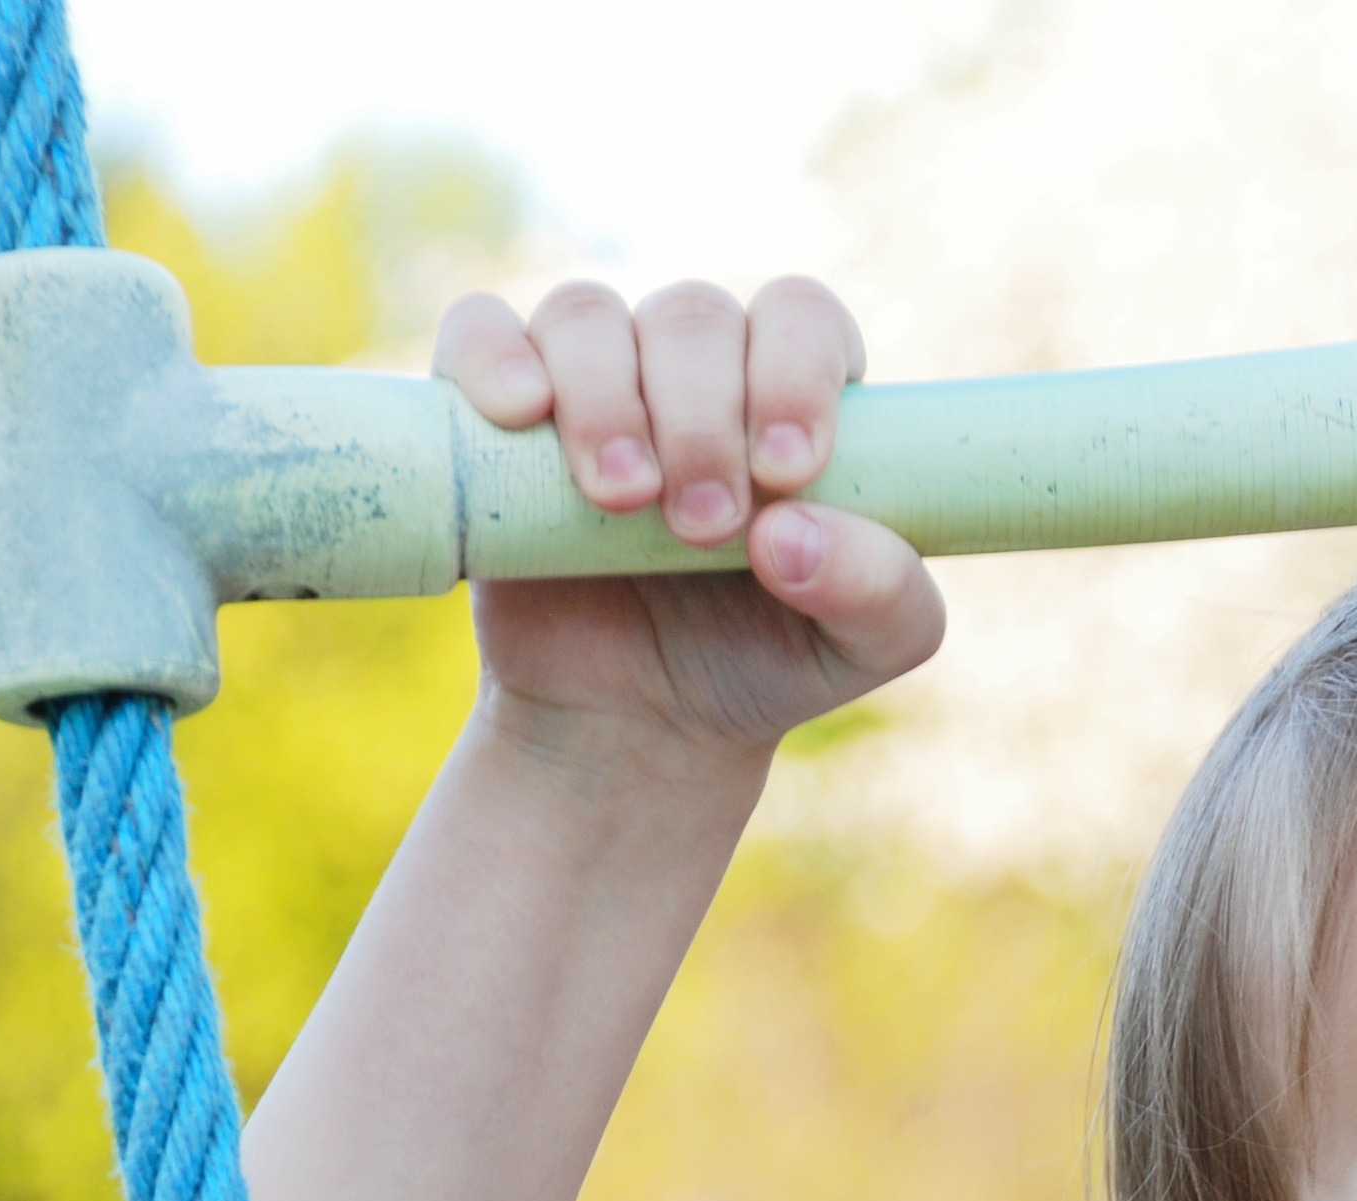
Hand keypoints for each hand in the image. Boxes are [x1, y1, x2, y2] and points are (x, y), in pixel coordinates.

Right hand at [433, 278, 946, 767]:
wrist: (638, 727)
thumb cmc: (762, 662)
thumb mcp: (861, 648)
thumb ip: (878, 591)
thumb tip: (794, 533)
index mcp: (792, 392)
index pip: (801, 318)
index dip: (795, 373)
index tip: (787, 471)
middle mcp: (695, 368)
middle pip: (694, 316)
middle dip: (703, 418)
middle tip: (705, 525)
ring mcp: (594, 380)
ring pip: (588, 316)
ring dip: (607, 399)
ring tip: (625, 499)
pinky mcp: (496, 415)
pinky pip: (479, 332)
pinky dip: (493, 355)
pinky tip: (522, 410)